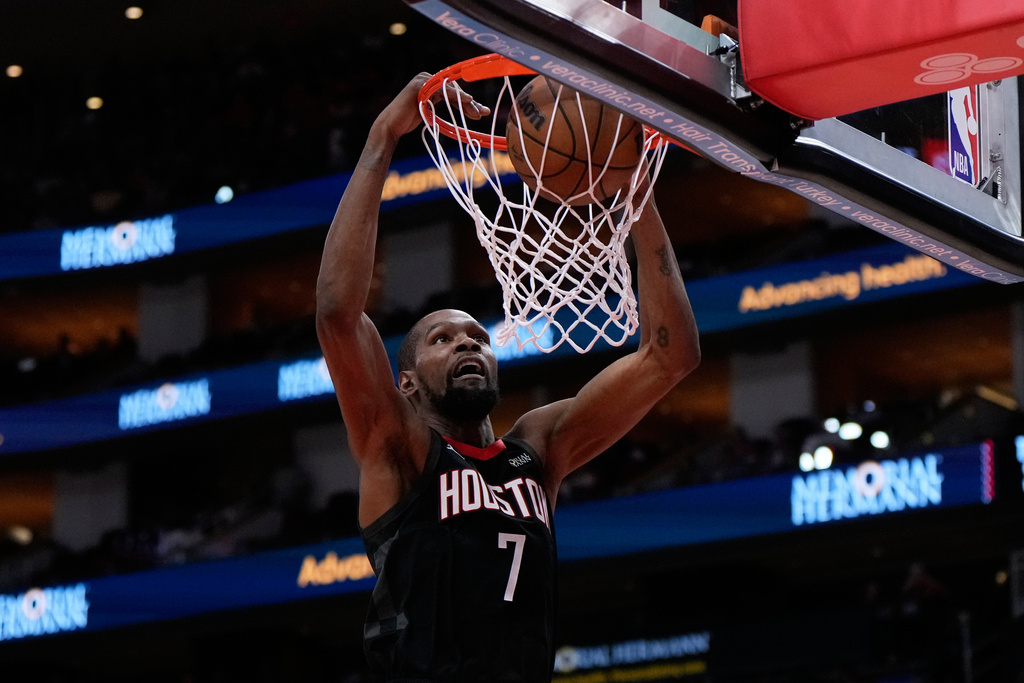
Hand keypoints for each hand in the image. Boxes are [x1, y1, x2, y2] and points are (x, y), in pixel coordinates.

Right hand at [377, 72, 491, 141]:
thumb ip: (442, 104)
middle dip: (470, 103)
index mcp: (431, 84)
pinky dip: (456, 95)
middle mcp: (428, 78)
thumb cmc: (408, 121)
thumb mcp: (430, 111)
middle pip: (455, 89)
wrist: (392, 126)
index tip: (481, 111)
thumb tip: (462, 107)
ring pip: (452, 90)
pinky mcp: (421, 85)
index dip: (469, 102)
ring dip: (467, 102)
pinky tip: (468, 100)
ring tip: (477, 113)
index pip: (454, 92)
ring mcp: (424, 80)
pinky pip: (443, 90)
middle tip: (483, 114)